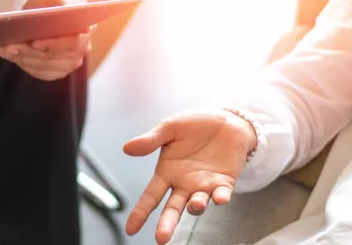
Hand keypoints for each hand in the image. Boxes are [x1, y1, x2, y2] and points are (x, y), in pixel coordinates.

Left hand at [0, 0, 92, 80]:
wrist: (40, 17)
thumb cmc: (47, 6)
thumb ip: (60, 0)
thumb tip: (65, 9)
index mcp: (86, 28)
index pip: (74, 42)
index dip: (55, 44)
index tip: (35, 43)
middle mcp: (82, 49)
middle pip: (56, 57)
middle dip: (31, 52)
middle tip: (9, 46)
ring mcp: (70, 63)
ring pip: (45, 66)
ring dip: (24, 58)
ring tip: (6, 49)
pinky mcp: (57, 72)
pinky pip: (40, 72)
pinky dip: (24, 64)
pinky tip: (11, 55)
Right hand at [123, 109, 257, 243]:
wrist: (225, 119)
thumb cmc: (194, 125)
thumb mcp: (169, 128)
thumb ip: (150, 140)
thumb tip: (127, 148)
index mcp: (167, 172)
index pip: (151, 196)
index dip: (140, 212)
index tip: (130, 229)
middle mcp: (184, 183)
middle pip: (173, 208)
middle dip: (167, 223)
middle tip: (161, 238)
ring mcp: (204, 185)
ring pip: (198, 204)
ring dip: (197, 206)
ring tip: (196, 205)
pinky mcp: (225, 182)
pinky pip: (222, 194)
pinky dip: (221, 197)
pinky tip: (220, 198)